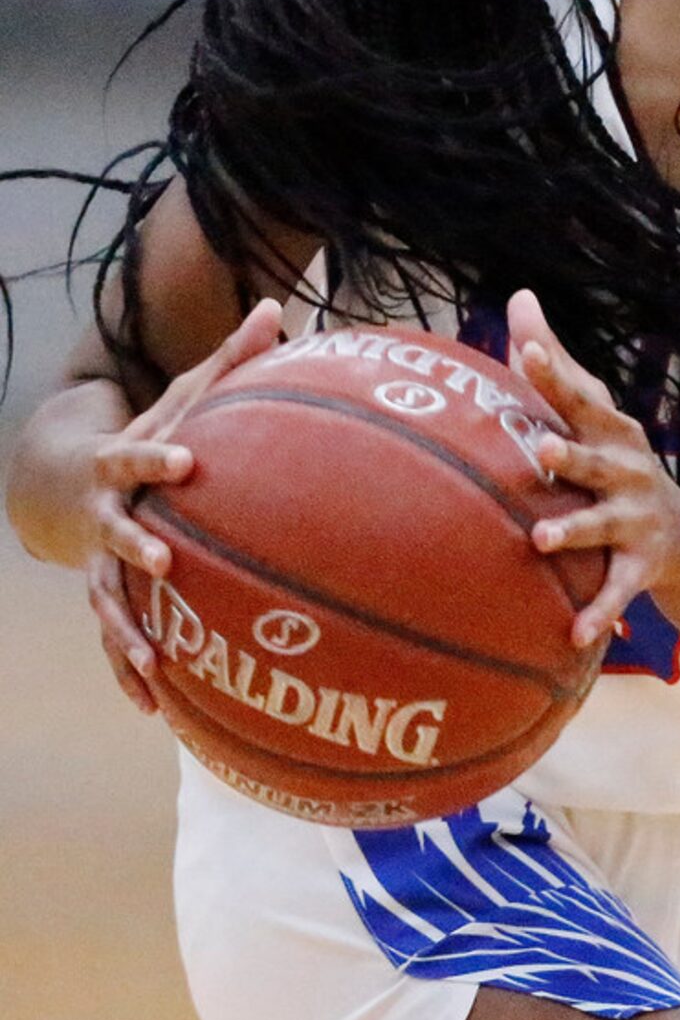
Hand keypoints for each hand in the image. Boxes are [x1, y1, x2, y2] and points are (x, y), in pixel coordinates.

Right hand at [85, 298, 283, 711]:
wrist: (61, 477)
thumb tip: (280, 308)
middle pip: (113, 534)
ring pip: (106, 604)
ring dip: (127, 634)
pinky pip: (117, 641)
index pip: (137, 455)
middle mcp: (104, 516)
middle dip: (134, 548)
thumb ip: (228, 359)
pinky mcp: (105, 599)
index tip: (186, 461)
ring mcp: (97, 563)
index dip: (158, 456)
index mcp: (122, 464)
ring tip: (155, 666)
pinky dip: (131, 675)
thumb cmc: (148, 433)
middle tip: (164, 562)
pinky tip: (157, 711)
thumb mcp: (178, 394)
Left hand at [508, 289, 679, 652]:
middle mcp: (627, 469)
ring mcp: (636, 519)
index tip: (529, 350)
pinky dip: (599, 613)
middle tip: (541, 448)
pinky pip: (617, 593)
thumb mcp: (592, 411)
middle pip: (597, 459)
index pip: (580, 397)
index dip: (556, 374)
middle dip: (572, 453)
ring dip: (575, 530)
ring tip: (541, 540)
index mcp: (610, 430)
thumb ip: (553, 358)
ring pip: (602, 526)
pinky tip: (574, 635)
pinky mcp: (640, 566)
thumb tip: (518, 296)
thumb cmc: (614, 459)